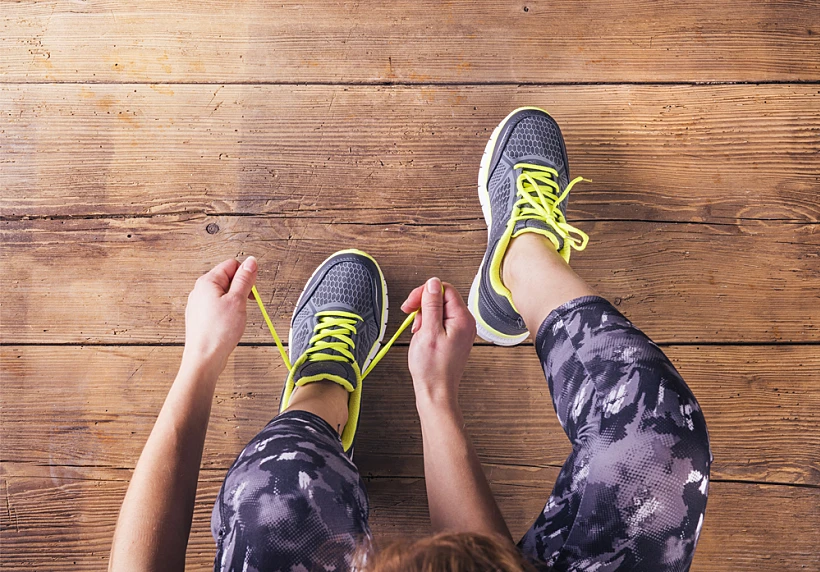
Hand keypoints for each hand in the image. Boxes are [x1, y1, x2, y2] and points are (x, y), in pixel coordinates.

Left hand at [182, 256, 257, 374]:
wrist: (204, 359)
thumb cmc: (218, 332)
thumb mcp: (238, 301)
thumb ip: (245, 279)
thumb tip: (251, 262)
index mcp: (207, 281)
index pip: (232, 264)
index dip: (246, 275)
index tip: (251, 290)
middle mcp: (200, 290)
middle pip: (228, 278)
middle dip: (241, 289)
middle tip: (244, 304)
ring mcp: (199, 304)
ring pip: (224, 294)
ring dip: (235, 301)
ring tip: (236, 316)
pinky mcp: (201, 317)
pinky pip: (218, 307)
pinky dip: (228, 312)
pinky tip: (229, 324)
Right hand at [401, 277, 475, 409]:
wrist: (436, 391)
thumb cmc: (432, 368)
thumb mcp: (428, 331)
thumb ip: (431, 304)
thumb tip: (432, 283)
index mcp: (463, 318)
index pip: (444, 289)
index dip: (425, 292)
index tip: (411, 303)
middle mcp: (465, 322)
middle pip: (442, 298)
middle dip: (423, 305)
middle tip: (411, 317)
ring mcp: (460, 331)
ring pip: (439, 310)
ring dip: (424, 316)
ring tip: (418, 332)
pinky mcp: (454, 337)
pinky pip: (440, 322)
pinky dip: (428, 326)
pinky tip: (422, 336)